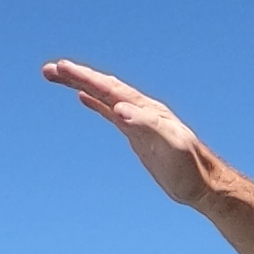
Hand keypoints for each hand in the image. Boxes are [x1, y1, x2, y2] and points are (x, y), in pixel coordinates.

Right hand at [46, 59, 208, 205]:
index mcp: (146, 109)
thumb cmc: (190, 168)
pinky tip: (84, 98)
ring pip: (105, 96)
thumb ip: (146, 125)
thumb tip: (118, 108)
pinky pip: (111, 112)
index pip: (110, 88)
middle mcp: (142, 110)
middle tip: (48, 70)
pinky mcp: (137, 135)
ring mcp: (139, 121)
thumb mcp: (170, 146)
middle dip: (77, 76)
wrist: (205, 185)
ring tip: (58, 76)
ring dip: (82, 85)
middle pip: (104, 87)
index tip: (61, 68)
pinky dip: (96, 102)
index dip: (85, 78)